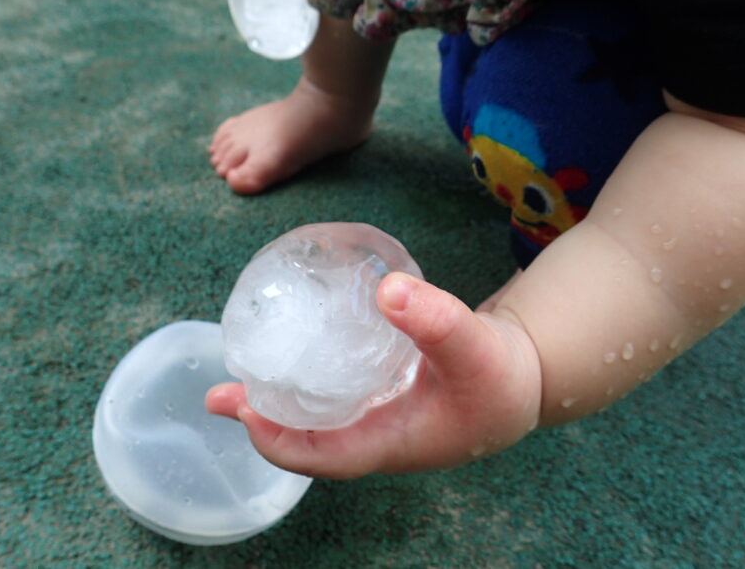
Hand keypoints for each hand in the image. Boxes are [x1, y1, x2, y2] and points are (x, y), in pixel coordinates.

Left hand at [205, 272, 542, 478]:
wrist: (526, 378)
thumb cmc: (502, 377)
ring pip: (317, 417)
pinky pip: (333, 396)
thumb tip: (387, 289)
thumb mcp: (475, 348)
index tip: (241, 409)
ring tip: (241, 372)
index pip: (321, 456)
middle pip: (307, 439)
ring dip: (278, 399)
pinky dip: (306, 379)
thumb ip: (438, 320)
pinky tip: (297, 349)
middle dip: (261, 419)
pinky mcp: (384, 395)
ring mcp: (379, 418)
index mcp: (391, 443)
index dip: (276, 440)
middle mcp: (377, 436)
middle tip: (218, 392)